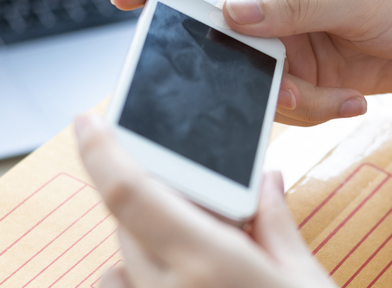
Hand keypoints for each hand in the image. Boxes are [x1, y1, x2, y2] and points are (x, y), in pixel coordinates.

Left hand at [73, 114, 336, 287]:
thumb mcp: (304, 278)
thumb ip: (274, 222)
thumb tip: (267, 177)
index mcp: (206, 262)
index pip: (129, 193)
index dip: (101, 150)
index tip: (87, 120)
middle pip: (128, 225)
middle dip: (151, 201)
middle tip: (195, 204)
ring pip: (121, 268)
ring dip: (144, 251)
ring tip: (198, 262)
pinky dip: (139, 282)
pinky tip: (184, 282)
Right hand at [112, 0, 391, 125]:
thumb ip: (298, 7)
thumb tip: (233, 16)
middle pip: (219, 33)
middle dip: (235, 69)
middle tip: (286, 87)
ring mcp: (281, 40)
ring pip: (251, 80)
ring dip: (292, 99)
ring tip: (343, 99)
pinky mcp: (297, 76)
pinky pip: (280, 103)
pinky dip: (313, 111)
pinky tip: (352, 102)